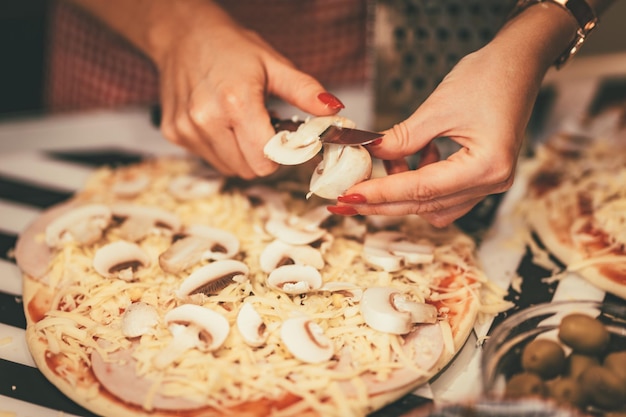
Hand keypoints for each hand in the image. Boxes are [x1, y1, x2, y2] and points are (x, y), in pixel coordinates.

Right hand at [152, 1, 343, 177]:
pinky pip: (209, 158)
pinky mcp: (173, 133)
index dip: (282, 154)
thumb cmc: (231, 47)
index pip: (265, 159)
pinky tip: (221, 122)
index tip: (286, 140)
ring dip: (242, 154)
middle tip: (265, 130)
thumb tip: (334, 111)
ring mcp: (187, 129)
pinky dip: (221, 148)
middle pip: (248, 169)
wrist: (182, 34)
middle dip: (263, 157)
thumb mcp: (273, 63)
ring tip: (242, 123)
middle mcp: (207, 119)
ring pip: (229, 168)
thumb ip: (304, 91)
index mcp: (236, 102)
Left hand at [329, 45, 541, 226]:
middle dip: (384, 203)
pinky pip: (445, 195)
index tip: (349, 196)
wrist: (519, 63)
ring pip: (434, 207)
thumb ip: (402, 138)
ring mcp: (490, 183)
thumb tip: (369, 154)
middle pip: (426, 206)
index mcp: (486, 166)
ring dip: (404, 192)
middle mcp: (492, 182)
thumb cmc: (489, 77)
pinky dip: (421, 184)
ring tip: (389, 160)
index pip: (421, 190)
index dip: (382, 193)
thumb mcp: (438, 107)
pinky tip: (414, 157)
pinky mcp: (482, 177)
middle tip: (348, 200)